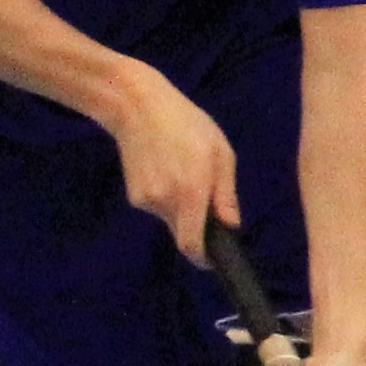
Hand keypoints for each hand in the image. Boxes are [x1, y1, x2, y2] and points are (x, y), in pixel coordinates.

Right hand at [104, 67, 238, 260]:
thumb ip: (226, 193)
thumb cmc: (187, 124)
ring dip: (179, 207)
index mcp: (191, 193)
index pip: (192, 245)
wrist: (137, 107)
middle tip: (201, 196)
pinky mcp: (134, 195)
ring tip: (180, 171)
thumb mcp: (220, 152)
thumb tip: (231, 226)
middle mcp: (166, 202)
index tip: (213, 258)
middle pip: (183, 233)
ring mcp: (146, 200)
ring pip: (170, 218)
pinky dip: (164, 196)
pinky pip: (157, 206)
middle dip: (195, 225)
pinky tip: (163, 168)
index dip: (203, 258)